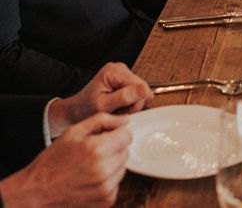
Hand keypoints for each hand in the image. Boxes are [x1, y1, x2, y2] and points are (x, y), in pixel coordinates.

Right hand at [0, 113, 131, 207]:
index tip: (104, 137)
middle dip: (113, 148)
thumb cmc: (53, 160)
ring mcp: (105, 188)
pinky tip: (90, 179)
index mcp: (97, 150)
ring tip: (89, 166)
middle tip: (92, 152)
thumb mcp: (74, 132)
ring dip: (111, 164)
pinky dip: (107, 180)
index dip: (116, 133)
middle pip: (125, 151)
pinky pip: (117, 183)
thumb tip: (126, 120)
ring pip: (122, 167)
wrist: (36, 192)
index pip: (127, 135)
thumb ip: (103, 120)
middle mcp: (104, 170)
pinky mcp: (106, 201)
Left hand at [48, 63, 151, 137]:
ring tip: (115, 108)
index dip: (135, 102)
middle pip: (142, 88)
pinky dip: (129, 102)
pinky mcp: (124, 79)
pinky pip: (136, 92)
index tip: (122, 109)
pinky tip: (118, 104)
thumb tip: (143, 90)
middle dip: (132, 103)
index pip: (141, 86)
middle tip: (116, 109)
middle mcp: (119, 68)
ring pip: (140, 91)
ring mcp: (122, 73)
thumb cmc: (85, 109)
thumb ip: (124, 97)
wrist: (76, 111)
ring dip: (130, 103)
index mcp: (114, 71)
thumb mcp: (103, 106)